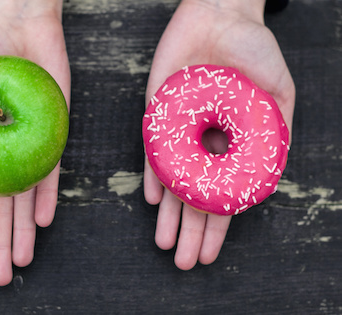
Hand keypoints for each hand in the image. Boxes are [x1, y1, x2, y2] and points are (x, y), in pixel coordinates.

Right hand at [0, 0, 69, 285]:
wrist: (20, 27)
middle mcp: (2, 153)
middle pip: (1, 207)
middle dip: (1, 242)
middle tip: (3, 277)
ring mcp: (29, 146)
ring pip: (26, 197)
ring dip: (23, 229)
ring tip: (23, 259)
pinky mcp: (54, 134)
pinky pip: (51, 171)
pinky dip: (48, 196)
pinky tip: (43, 220)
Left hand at [144, 0, 294, 269]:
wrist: (220, 15)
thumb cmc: (254, 49)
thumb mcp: (279, 92)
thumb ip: (275, 132)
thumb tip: (269, 172)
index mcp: (231, 145)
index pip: (222, 194)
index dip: (217, 226)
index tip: (211, 253)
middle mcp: (204, 144)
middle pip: (195, 196)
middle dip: (190, 230)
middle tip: (184, 262)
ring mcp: (179, 132)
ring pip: (172, 181)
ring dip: (169, 214)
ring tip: (166, 243)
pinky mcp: (158, 114)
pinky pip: (153, 151)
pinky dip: (154, 175)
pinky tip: (154, 200)